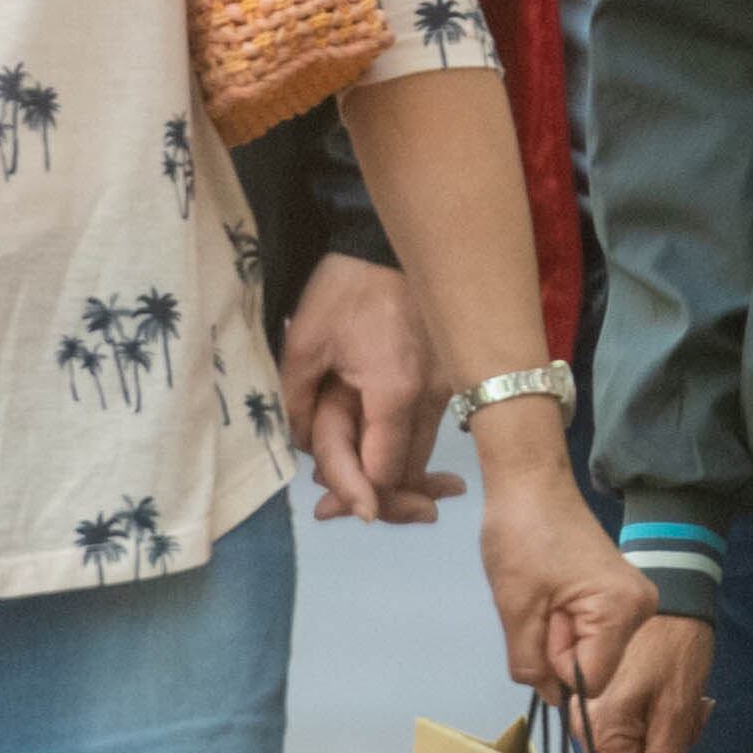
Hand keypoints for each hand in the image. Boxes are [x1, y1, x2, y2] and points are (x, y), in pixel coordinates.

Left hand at [282, 255, 455, 522]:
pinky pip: (430, 429)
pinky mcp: (452, 377)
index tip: (329, 509)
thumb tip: (307, 452)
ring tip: (361, 492)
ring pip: (424, 453)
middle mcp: (433, 397)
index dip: (358, 496)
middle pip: (409, 471)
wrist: (390, 243)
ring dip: (394, 475)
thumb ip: (301, 406)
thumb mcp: (305, 344)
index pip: (385, 472)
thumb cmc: (345, 289)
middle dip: (376, 496)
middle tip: (332, 508)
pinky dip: (410, 449)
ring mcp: (449, 387)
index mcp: (395, 393)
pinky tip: (397, 462)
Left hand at [472, 422, 665, 709]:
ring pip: (589, 651)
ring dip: (559, 634)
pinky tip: (556, 591)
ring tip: (547, 592)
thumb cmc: (521, 537)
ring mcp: (634, 601)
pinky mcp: (621, 595)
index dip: (556, 663)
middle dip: (557, 647)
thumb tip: (553, 697)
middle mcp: (641, 609)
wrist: (530, 484)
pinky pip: (591, 632)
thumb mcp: (516, 609)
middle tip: (542, 601)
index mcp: (622, 611)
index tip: (543, 620)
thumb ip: (531, 664)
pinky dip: (566, 622)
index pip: (590, 681)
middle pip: (593, 667)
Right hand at [580, 613, 716, 752]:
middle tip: (690, 726)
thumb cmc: (675, 646)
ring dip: (664, 741)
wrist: (671, 596)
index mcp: (599, 728)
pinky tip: (674, 701)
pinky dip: (656, 724)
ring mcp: (590, 712)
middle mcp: (584, 724)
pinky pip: (630, 732)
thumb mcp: (678, 708)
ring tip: (687, 708)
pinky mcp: (602, 702)